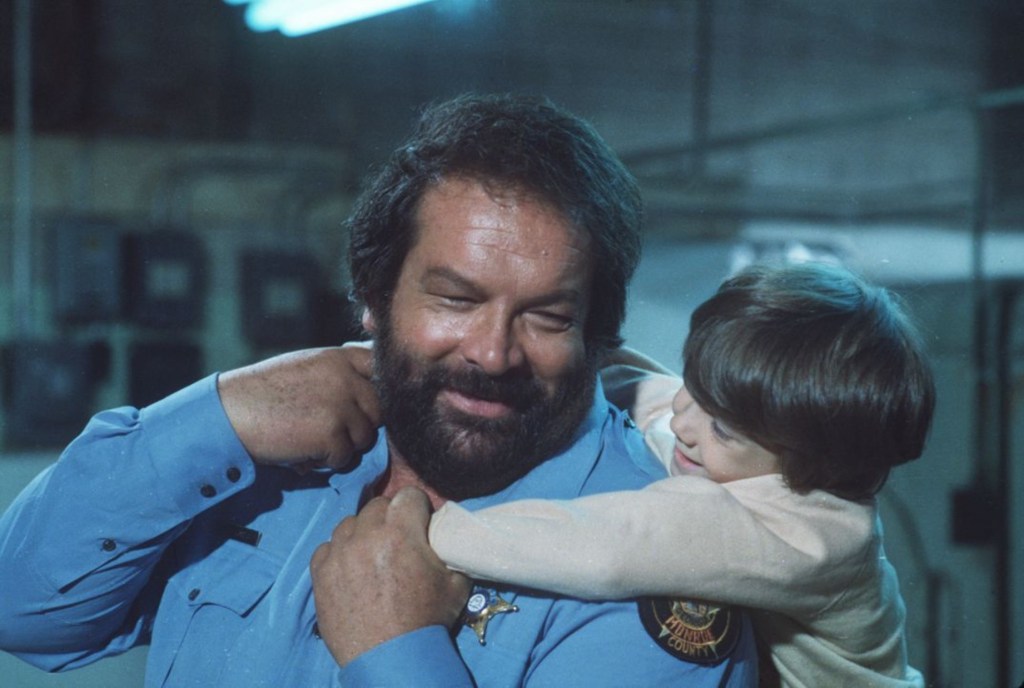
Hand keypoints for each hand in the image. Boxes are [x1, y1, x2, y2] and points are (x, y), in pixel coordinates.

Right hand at [217, 343, 379, 470]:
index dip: (377, 389)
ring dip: (342, 444)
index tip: (358, 403)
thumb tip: (374, 387)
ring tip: (309, 438)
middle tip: (326, 429)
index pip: (380, 368)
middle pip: (379, 409)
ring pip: (365, 436)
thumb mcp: (306, 368)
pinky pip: (344, 457)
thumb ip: (339, 373)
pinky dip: (324, 461)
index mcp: (339, 357)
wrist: (229, 414)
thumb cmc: (263, 394)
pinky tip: (300, 450)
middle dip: (359, 424)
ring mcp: (341, 405)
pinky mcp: (332, 433)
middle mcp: (346, 377)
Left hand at [309, 487, 471, 666]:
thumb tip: (448, 540)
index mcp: (401, 532)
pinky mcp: (320, 573)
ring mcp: (339, 553)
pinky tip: (350, 569)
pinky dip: (339, 553)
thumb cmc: (425, 620)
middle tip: (398, 539)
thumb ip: (451, 553)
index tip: (420, 521)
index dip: (417, 507)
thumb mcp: (456, 584)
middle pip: (377, 506)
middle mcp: (366, 536)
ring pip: (350, 524)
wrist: (390, 658)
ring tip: (371, 554)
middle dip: (390, 517)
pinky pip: (327, 547)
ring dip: (363, 533)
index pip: (408, 495)